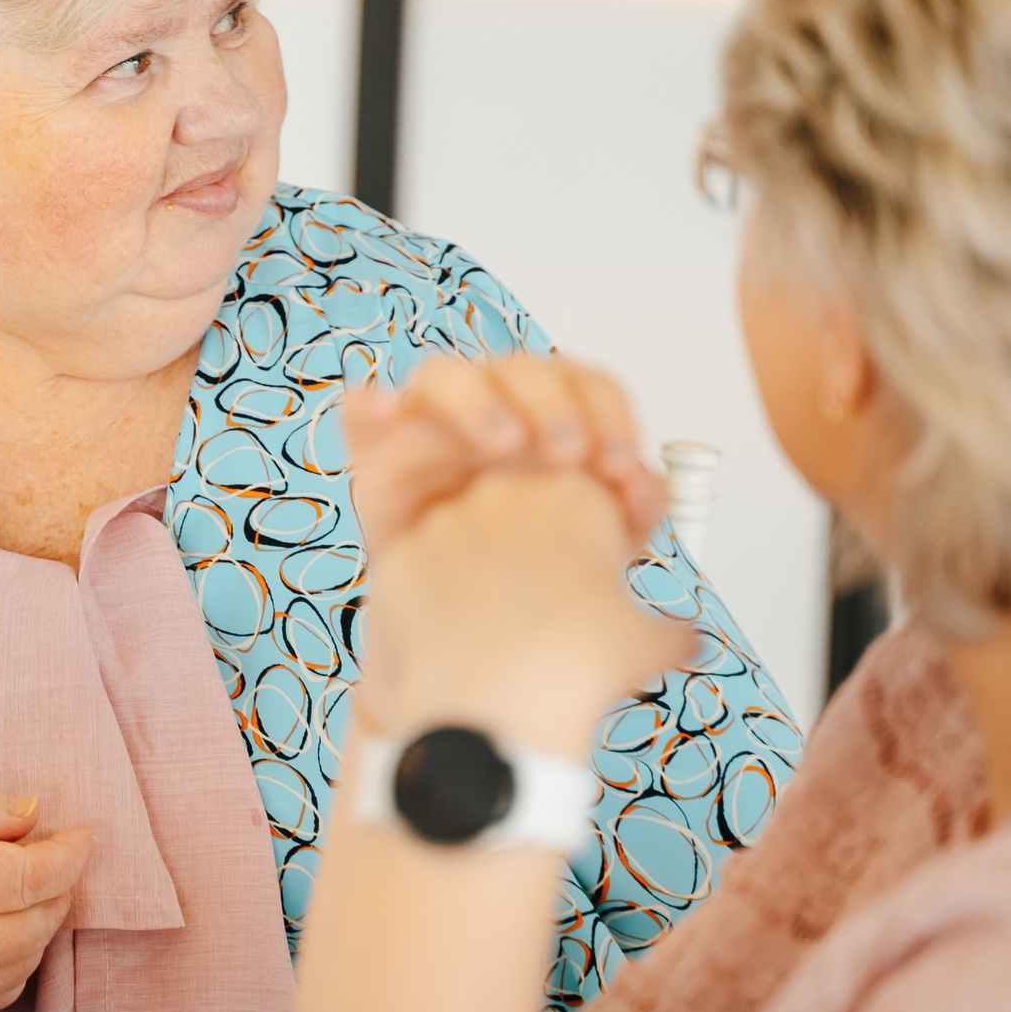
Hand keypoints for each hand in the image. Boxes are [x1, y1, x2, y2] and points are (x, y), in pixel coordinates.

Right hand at [0, 772, 93, 1011]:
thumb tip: (34, 815)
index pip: (29, 878)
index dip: (69, 856)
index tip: (83, 836)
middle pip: (38, 919)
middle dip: (60, 883)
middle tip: (51, 851)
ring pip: (28, 957)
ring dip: (43, 919)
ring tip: (24, 884)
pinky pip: (4, 988)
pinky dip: (20, 956)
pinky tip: (4, 924)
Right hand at [345, 355, 667, 555]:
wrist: (466, 642)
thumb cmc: (530, 584)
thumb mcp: (592, 555)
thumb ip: (628, 518)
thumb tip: (648, 486)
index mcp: (551, 422)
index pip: (587, 385)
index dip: (610, 414)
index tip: (623, 466)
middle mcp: (492, 412)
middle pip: (522, 369)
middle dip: (553, 405)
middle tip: (571, 456)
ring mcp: (431, 427)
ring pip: (445, 375)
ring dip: (479, 401)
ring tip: (503, 448)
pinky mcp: (377, 453)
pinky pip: (362, 412)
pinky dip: (369, 402)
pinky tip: (385, 409)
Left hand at [363, 468, 691, 758]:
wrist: (496, 710)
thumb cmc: (574, 671)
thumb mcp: (647, 645)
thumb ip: (670, 630)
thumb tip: (685, 640)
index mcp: (575, 498)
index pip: (585, 502)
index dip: (589, 548)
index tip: (591, 581)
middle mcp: (507, 493)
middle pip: (523, 512)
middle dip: (534, 554)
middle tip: (545, 610)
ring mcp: (447, 522)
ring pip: (468, 540)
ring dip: (482, 576)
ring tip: (498, 635)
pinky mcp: (400, 556)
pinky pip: (421, 572)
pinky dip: (436, 602)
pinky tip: (454, 641)